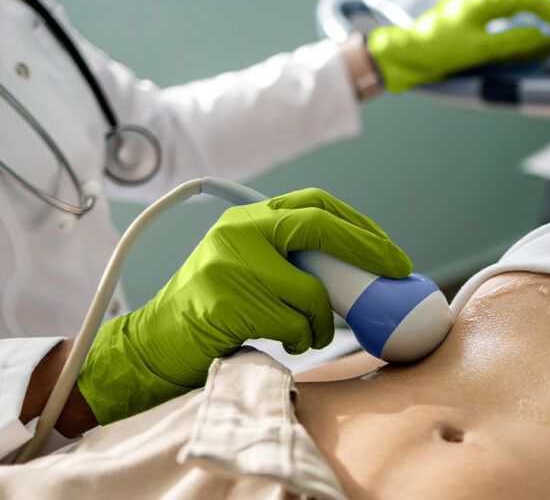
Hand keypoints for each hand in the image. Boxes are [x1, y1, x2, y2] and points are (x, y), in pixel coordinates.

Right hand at [77, 188, 411, 423]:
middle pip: (319, 228)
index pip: (315, 204)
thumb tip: (360, 268)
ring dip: (322, 320)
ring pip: (311, 290)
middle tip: (394, 275)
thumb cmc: (214, 312)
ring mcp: (229, 265)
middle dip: (366, 251)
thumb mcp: (247, 265)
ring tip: (308, 331)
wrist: (155, 346)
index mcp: (247, 218)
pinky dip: (300, 337)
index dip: (360, 226)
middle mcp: (237, 232)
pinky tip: (283, 340)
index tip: (390, 252)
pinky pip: (291, 322)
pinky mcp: (226, 303)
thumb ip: (290, 256)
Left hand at [367, 0, 549, 92]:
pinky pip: (501, 10)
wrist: (401, 55)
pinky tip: (529, 24)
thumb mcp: (478, 51)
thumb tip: (544, 39)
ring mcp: (472, 4)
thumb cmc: (435, 52)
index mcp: (482, 0)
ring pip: (514, 1)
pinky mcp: (466, 14)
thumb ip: (513, 44)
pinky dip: (521, 17)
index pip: (529, 1)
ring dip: (538, 12)